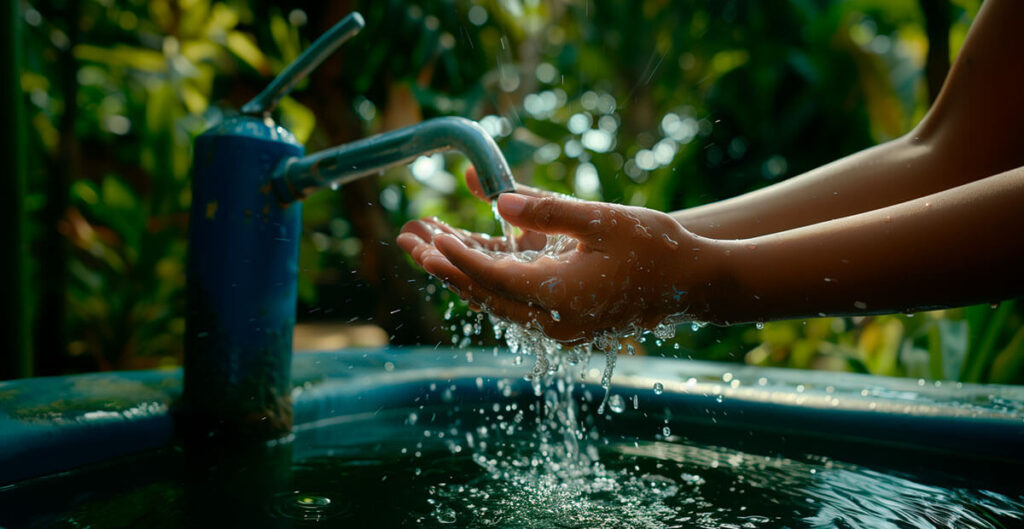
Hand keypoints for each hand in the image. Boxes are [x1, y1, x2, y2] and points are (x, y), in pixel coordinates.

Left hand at [401, 193, 716, 342]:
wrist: (696, 284)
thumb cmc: (655, 247)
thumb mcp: (601, 219)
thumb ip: (546, 210)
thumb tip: (496, 198)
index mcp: (559, 297)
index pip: (491, 278)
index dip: (455, 256)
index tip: (425, 236)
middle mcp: (553, 321)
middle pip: (484, 294)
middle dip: (445, 266)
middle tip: (409, 239)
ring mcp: (559, 326)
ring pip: (497, 300)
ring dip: (463, 272)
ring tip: (427, 243)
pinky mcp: (566, 321)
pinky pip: (516, 301)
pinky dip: (492, 278)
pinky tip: (472, 254)